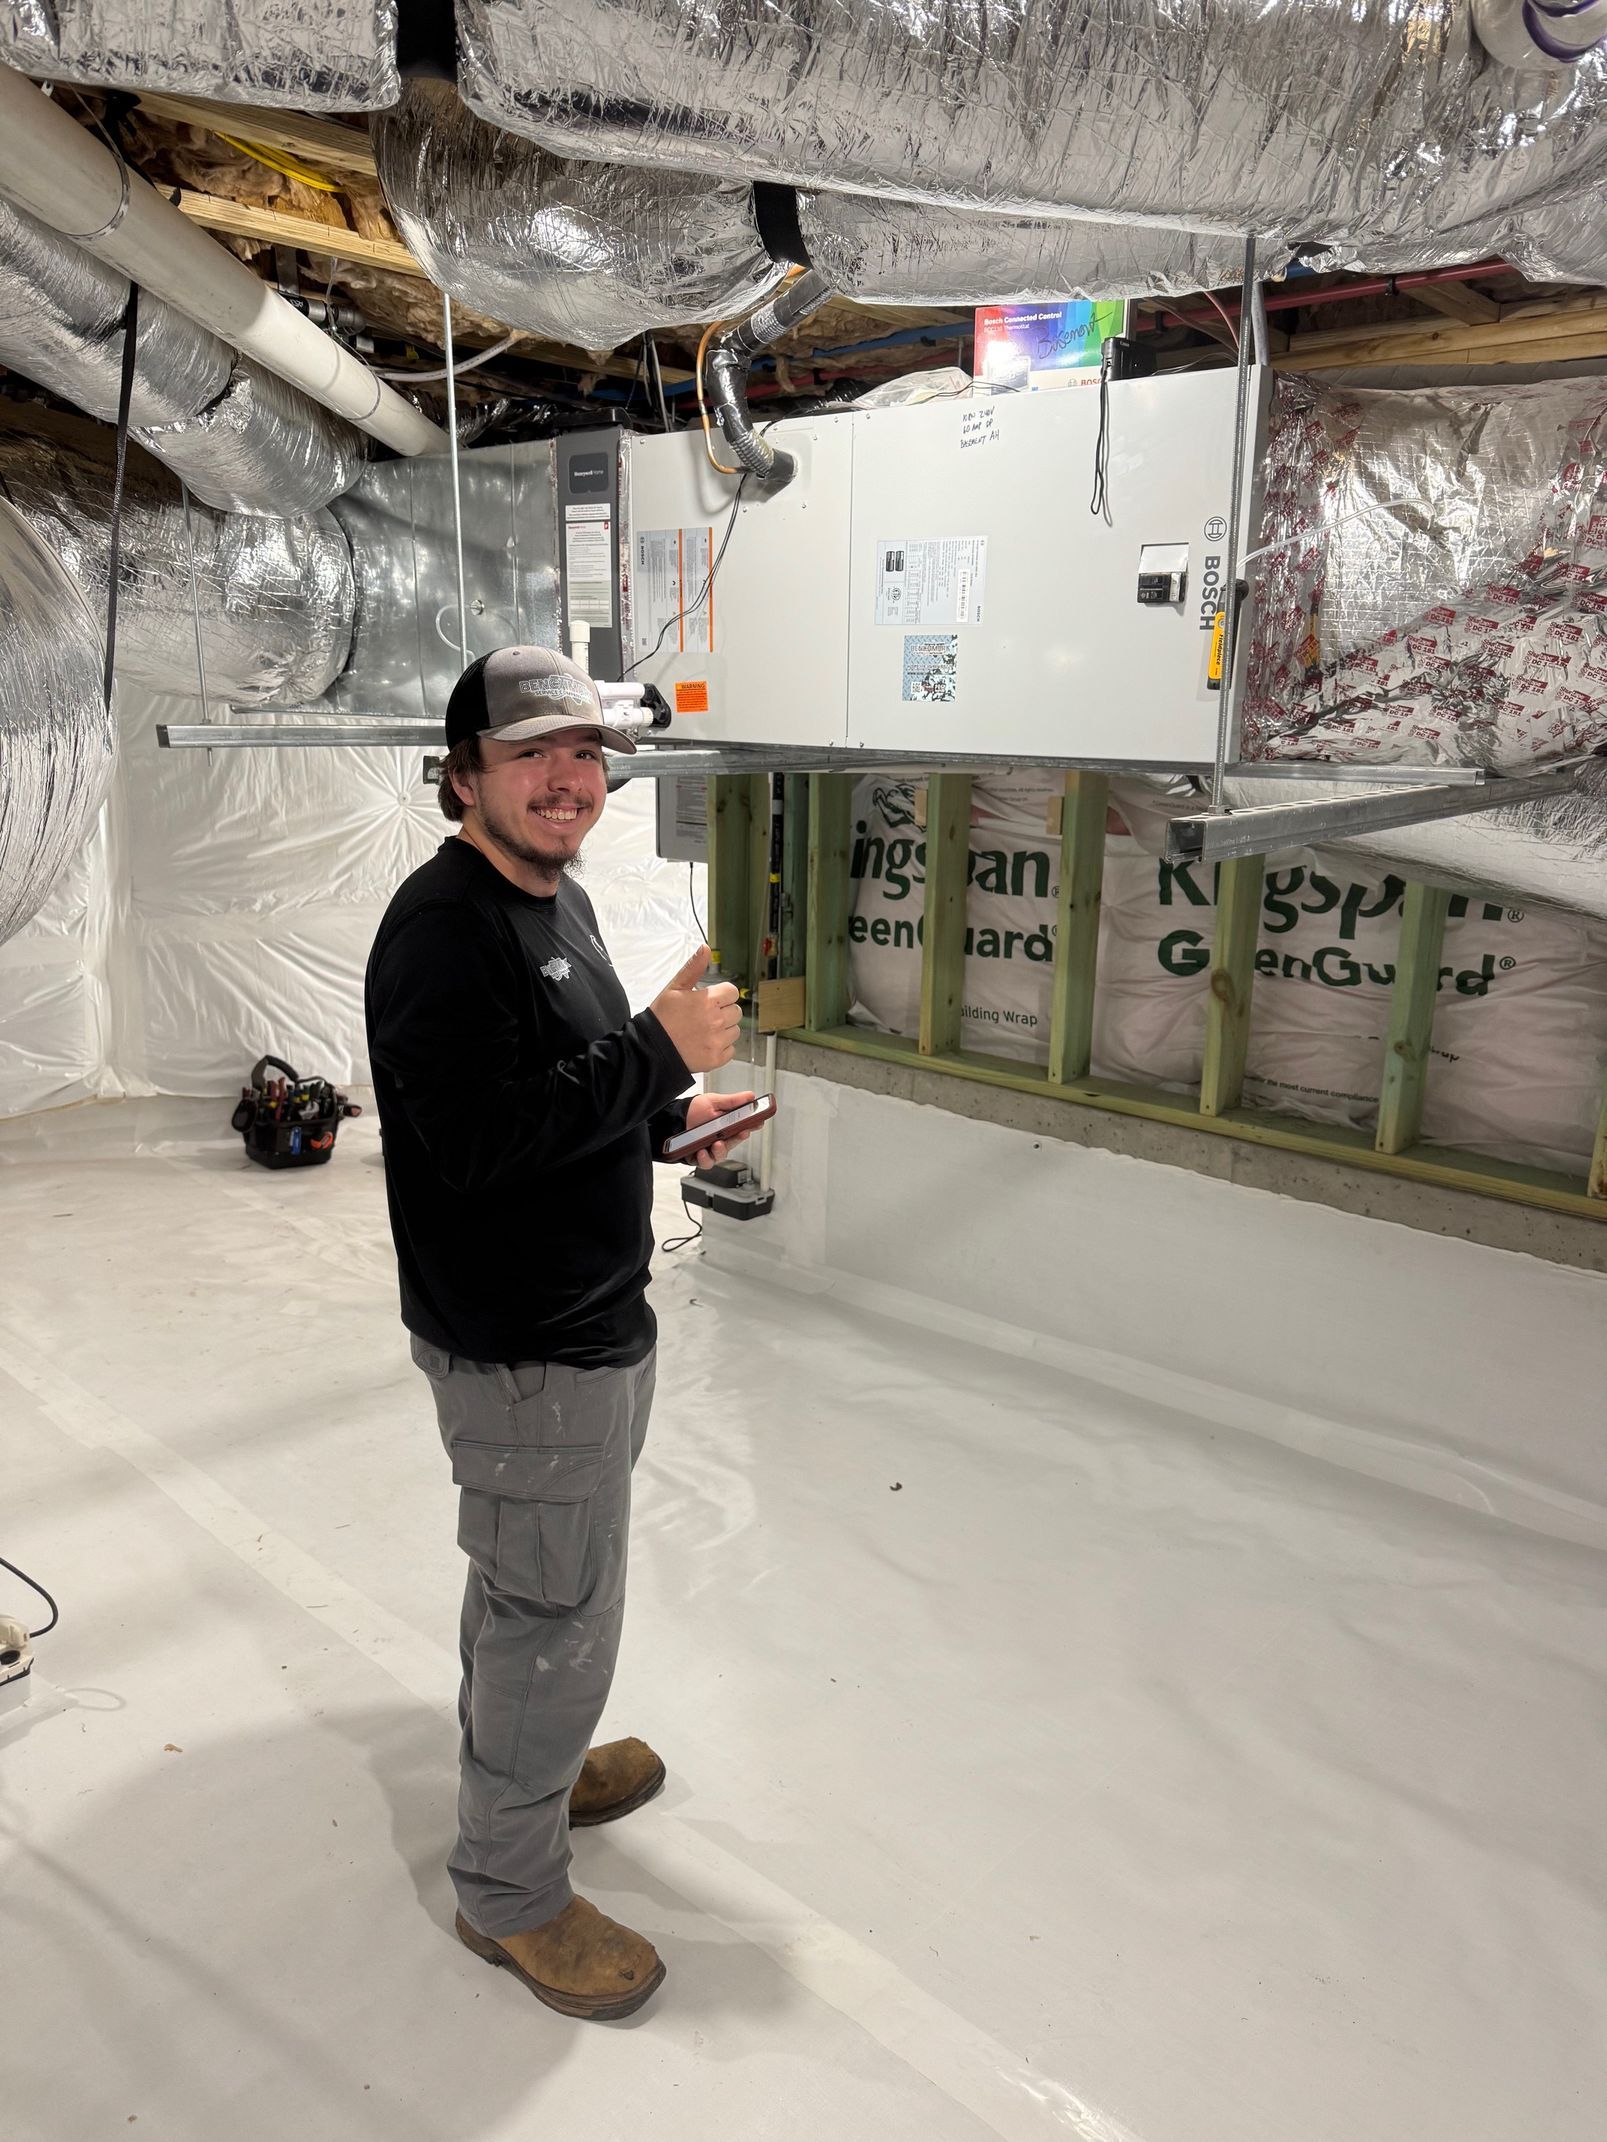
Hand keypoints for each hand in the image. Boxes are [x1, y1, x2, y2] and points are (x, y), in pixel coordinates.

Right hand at [649, 946, 740, 1073]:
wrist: (651, 1049)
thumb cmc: (661, 1019)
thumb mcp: (674, 989)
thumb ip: (693, 968)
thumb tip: (705, 949)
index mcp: (707, 1001)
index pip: (732, 992)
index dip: (721, 995)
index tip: (710, 1001)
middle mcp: (715, 1020)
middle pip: (736, 1011)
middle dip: (723, 1012)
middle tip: (705, 1017)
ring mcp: (717, 1041)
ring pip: (735, 1030)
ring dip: (724, 1030)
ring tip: (704, 1031)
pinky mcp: (716, 1058)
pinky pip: (731, 1049)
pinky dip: (721, 1047)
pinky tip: (706, 1043)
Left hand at [685, 1090, 756, 1171]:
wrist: (675, 1117)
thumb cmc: (694, 1110)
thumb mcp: (714, 1102)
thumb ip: (732, 1101)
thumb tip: (750, 1096)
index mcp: (727, 1126)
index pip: (743, 1128)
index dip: (752, 1126)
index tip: (757, 1123)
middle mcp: (721, 1139)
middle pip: (734, 1142)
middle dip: (738, 1139)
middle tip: (741, 1133)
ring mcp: (710, 1149)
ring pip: (721, 1155)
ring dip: (721, 1151)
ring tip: (717, 1144)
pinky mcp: (698, 1157)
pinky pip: (705, 1163)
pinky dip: (705, 1159)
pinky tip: (702, 1152)